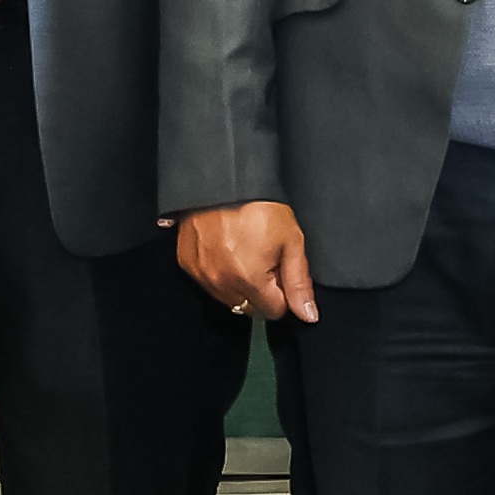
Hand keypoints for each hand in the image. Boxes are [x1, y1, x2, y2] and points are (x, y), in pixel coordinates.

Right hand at [175, 201, 317, 321]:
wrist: (223, 178)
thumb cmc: (259, 205)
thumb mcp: (291, 240)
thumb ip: (299, 282)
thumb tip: (308, 316)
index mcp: (250, 279)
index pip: (274, 311)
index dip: (282, 291)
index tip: (279, 268)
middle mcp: (221, 282)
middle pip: (250, 308)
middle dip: (260, 290)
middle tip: (262, 258)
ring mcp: (201, 274)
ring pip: (228, 299)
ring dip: (238, 284)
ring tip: (242, 251)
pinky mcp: (186, 264)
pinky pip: (208, 283)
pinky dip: (218, 273)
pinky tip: (224, 249)